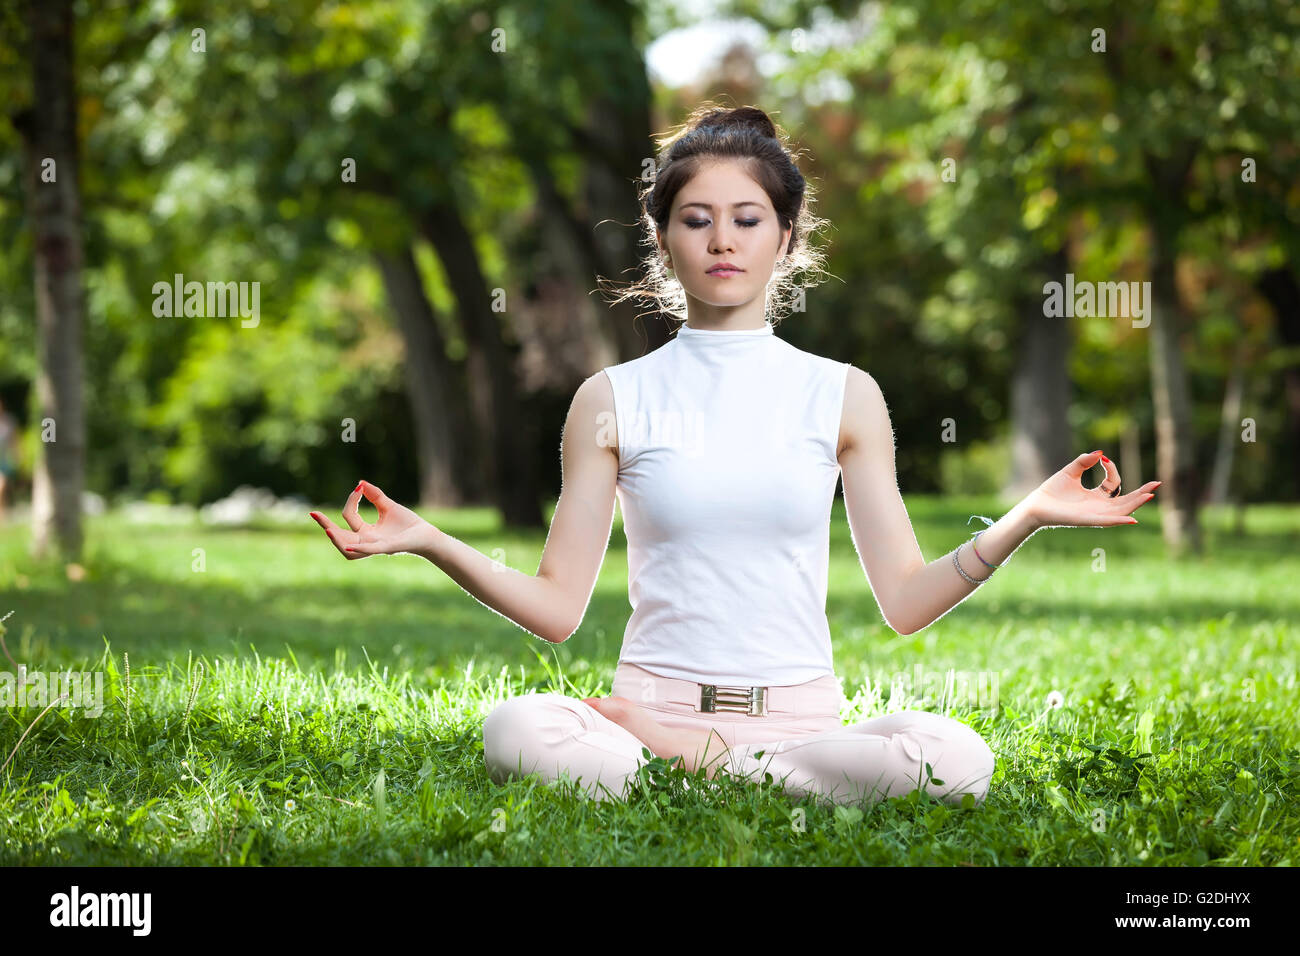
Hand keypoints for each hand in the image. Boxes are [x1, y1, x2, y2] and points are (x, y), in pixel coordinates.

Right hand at [309, 480, 430, 558]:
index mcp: (366, 533)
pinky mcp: (388, 548)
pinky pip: (371, 551)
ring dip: (339, 540)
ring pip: (350, 549)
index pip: (349, 518)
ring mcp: (376, 547)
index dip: (350, 502)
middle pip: (341, 536)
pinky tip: (350, 546)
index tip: (358, 489)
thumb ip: (374, 496)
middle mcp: (368, 542)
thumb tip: (360, 484)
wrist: (427, 534)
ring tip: (328, 530)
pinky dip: (360, 549)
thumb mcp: (388, 506)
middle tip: (313, 514)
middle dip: (326, 526)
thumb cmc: (408, 523)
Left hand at [1022, 450, 1160, 529]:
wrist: (1034, 505)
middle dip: (1141, 493)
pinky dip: (1119, 520)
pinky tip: (1132, 519)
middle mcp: (1098, 507)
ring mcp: (1094, 515)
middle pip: (1125, 501)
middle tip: (1157, 484)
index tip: (1102, 458)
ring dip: (1136, 503)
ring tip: (1150, 494)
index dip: (1112, 470)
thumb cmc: (1051, 491)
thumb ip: (1084, 461)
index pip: (1114, 484)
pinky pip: (1106, 521)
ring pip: (1121, 510)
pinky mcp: (1086, 520)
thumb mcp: (1070, 471)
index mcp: (1095, 497)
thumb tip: (1100, 453)